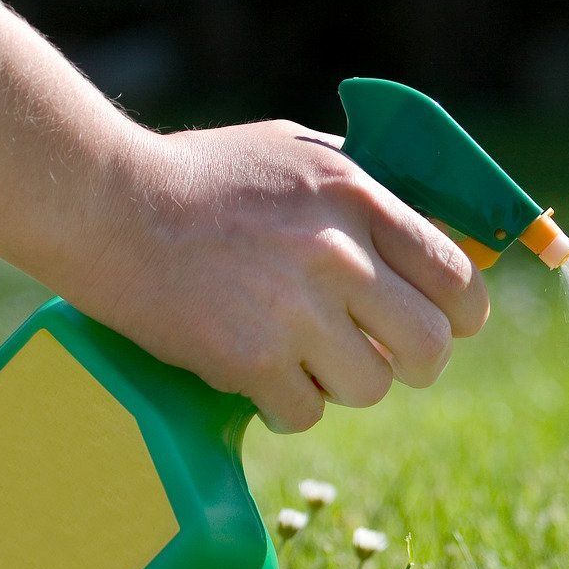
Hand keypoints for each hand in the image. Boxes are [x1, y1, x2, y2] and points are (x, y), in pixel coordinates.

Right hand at [72, 120, 488, 433]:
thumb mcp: (300, 155)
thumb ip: (370, 192)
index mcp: (359, 198)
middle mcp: (338, 254)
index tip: (452, 324)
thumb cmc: (204, 176)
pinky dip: (287, 404)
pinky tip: (260, 373)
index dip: (464, 313)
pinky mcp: (250, 360)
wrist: (104, 203)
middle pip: (430, 346)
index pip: (456, 276)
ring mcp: (295, 310)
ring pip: (372, 387)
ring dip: (345, 382)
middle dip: (417, 362)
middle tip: (387, 357)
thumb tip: (439, 234)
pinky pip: (307, 413)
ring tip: (305, 356)